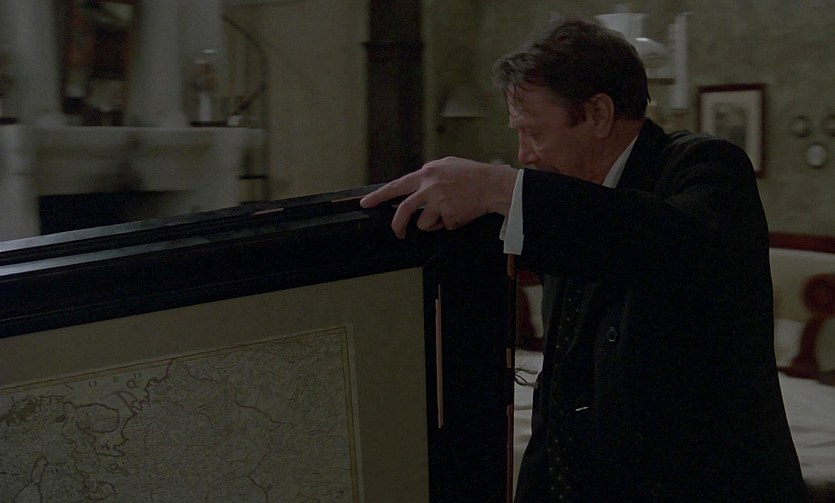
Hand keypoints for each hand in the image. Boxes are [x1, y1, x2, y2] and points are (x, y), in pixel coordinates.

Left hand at [360, 157, 516, 237]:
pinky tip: (460, 213)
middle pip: (403, 211)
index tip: (365, 203)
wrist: (494, 185)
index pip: (396, 186)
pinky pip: (442, 226)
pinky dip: (449, 224)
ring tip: (447, 214)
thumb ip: (430, 174)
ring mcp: (438, 201)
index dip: (378, 196)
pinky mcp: (448, 214)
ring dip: (433, 224)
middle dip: (397, 225)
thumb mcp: (447, 165)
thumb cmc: (473, 174)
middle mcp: (429, 186)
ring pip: (423, 223)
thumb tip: (416, 184)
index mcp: (426, 173)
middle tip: (398, 232)